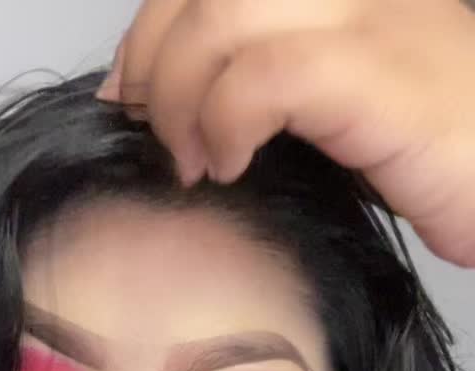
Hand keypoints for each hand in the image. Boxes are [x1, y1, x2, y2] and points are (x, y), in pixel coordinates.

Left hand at [95, 0, 474, 267]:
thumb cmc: (429, 153)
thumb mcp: (335, 105)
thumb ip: (269, 85)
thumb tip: (180, 112)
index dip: (152, 27)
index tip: (130, 94)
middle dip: (151, 61)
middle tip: (154, 134)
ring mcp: (364, 18)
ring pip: (220, 19)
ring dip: (181, 97)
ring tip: (191, 160)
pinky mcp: (375, 72)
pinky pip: (264, 76)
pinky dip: (225, 122)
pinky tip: (228, 165)